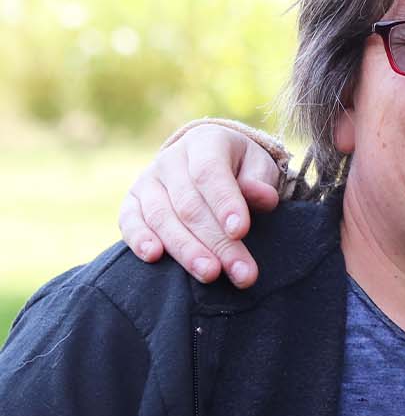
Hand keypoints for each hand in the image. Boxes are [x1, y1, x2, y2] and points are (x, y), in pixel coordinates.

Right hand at [117, 127, 282, 286]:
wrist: (210, 162)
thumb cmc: (242, 169)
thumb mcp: (259, 167)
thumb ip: (260, 182)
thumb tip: (264, 197)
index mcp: (205, 142)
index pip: (210, 172)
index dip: (224, 203)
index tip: (240, 231)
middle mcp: (171, 159)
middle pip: (189, 204)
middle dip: (216, 241)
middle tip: (240, 272)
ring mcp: (147, 180)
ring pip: (162, 217)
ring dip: (186, 250)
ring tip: (210, 274)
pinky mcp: (132, 202)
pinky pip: (130, 221)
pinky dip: (139, 239)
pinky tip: (154, 257)